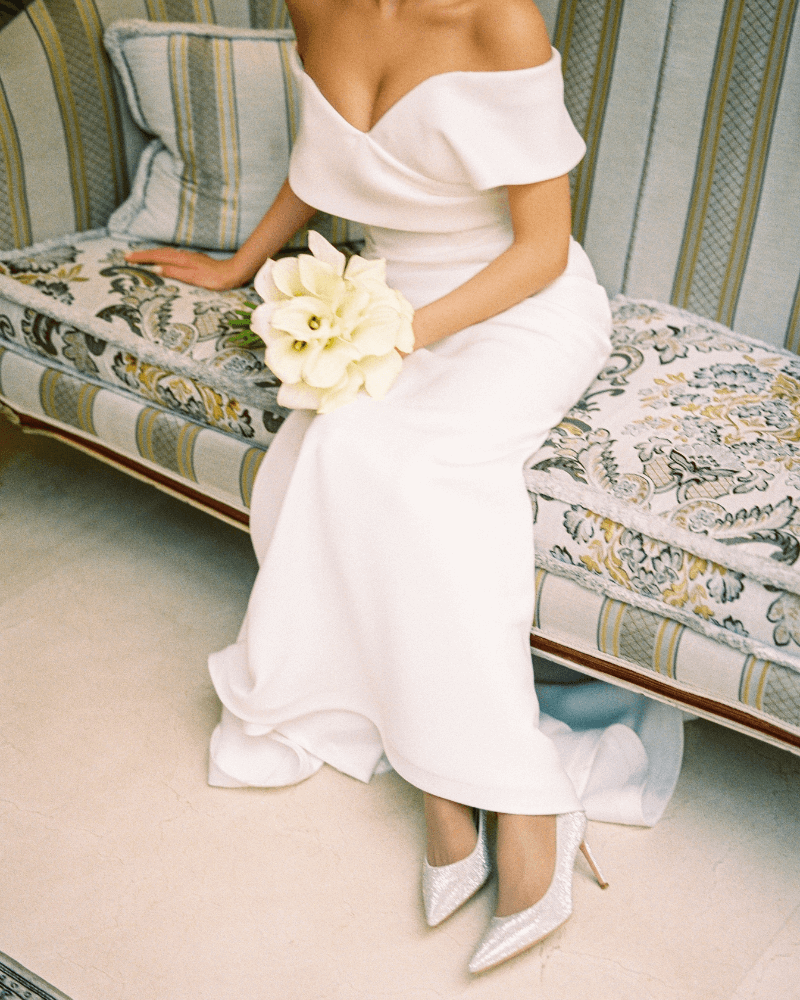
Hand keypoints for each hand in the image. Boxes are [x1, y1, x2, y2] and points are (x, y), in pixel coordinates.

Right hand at [123, 247, 248, 289]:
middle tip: (127, 256)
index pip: (156, 257)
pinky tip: (161, 260)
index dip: (141, 258)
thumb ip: (174, 272)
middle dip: (142, 254)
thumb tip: (155, 269)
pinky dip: (161, 256)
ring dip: (151, 254)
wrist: (233, 273)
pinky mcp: (193, 260)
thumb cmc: (215, 278)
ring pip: (165, 253)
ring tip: (139, 257)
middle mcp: (183, 255)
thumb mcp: (193, 278)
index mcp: (181, 260)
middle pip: (158, 253)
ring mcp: (188, 257)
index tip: (127, 258)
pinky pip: (172, 256)